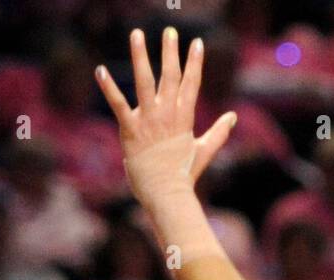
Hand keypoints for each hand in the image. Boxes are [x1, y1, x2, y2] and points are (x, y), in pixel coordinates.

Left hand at [95, 27, 236, 216]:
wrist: (167, 195)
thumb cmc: (183, 175)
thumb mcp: (204, 151)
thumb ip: (218, 132)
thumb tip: (233, 117)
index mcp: (184, 119)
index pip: (192, 85)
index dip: (195, 63)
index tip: (197, 43)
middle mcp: (167, 116)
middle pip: (170, 77)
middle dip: (171, 52)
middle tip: (170, 31)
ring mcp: (149, 122)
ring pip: (144, 82)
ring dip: (140, 57)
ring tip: (137, 34)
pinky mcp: (131, 130)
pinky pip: (118, 105)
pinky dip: (108, 87)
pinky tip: (100, 70)